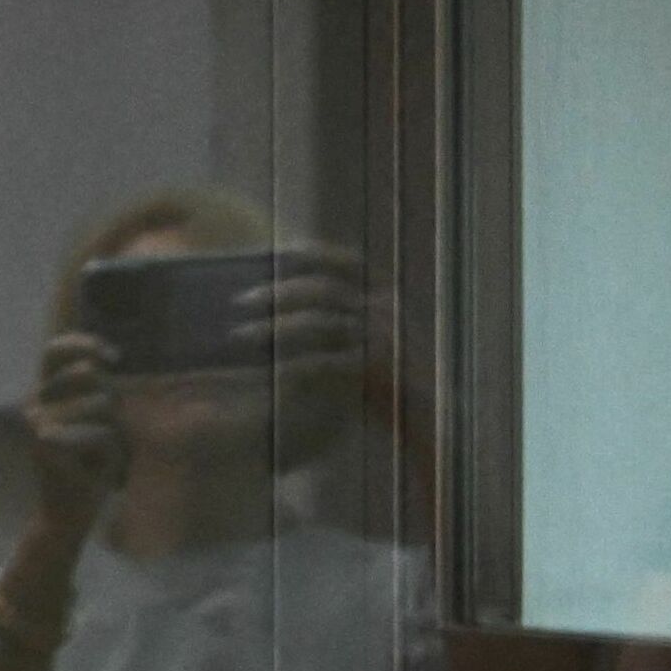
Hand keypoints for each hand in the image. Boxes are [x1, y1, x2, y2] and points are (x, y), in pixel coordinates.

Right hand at [21, 327, 123, 540]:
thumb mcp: (93, 420)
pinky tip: (92, 467)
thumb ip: (95, 390)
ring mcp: (37, 423)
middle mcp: (33, 403)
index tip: (115, 356)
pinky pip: (99, 434)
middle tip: (108, 421)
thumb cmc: (87, 463)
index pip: (54, 352)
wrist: (68, 510)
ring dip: (111, 427)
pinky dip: (107, 450)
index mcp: (41, 394)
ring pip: (99, 403)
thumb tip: (105, 360)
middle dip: (109, 396)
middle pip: (86, 375)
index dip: (84, 344)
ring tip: (99, 450)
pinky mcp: (46, 444)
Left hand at [247, 247, 392, 418]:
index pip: (345, 262)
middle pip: (322, 289)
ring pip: (318, 323)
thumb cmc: (392, 381)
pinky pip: (323, 362)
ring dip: (273, 327)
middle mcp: (383, 310)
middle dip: (276, 292)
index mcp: (383, 297)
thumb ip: (345, 322)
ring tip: (239, 335)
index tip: (271, 253)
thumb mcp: (373, 342)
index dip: (309, 254)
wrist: (432, 418)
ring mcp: (380, 339)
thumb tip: (289, 310)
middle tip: (238, 300)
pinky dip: (290, 364)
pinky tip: (266, 370)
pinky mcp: (374, 370)